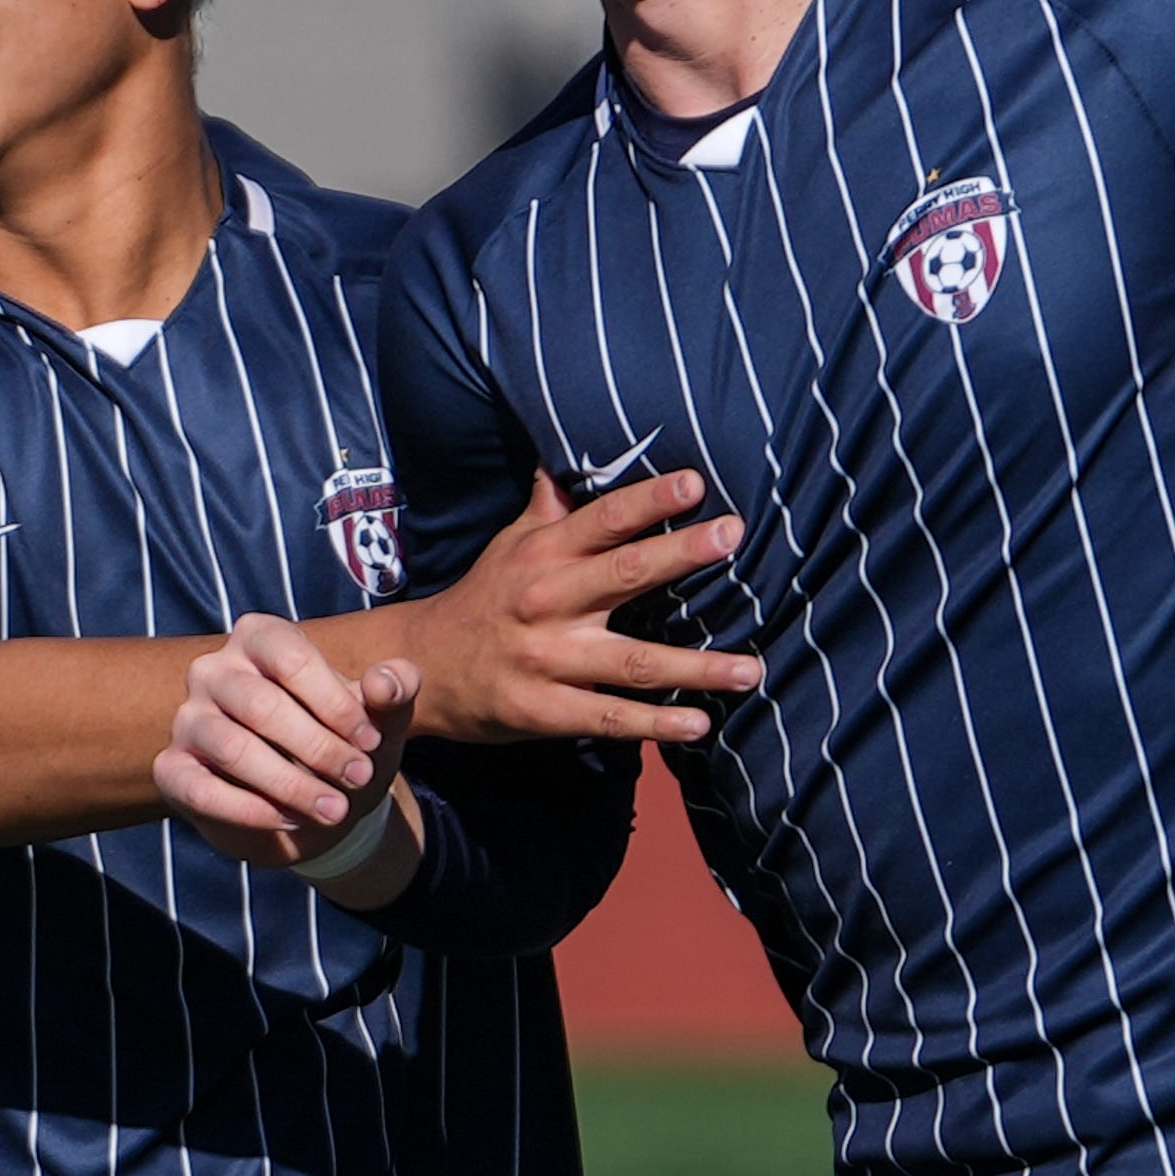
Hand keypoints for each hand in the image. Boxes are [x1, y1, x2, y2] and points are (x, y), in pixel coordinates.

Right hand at [159, 633, 416, 869]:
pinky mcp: (171, 769)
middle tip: (360, 779)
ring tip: (335, 810)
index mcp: (260, 637)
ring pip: (233, 749)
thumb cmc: (343, 741)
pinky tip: (291, 822)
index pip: (292, 659)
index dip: (336, 703)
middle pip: (262, 706)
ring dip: (291, 785)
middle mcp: (213, 670)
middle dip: (319, 749)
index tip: (371, 742)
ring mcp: (187, 719)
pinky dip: (250, 812)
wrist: (313, 802)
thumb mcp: (381, 717)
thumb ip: (397, 689)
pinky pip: (201, 790)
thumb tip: (384, 681)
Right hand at [401, 470, 760, 742]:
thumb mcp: (509, 543)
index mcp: (544, 555)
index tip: (695, 483)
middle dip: (681, 554)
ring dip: (697, 668)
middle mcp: (547, 601)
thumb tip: (566, 451)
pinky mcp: (544, 711)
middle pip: (624, 573)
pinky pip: (608, 718)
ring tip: (751, 669)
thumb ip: (548, 505)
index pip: (602, 519)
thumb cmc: (483, 598)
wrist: (423, 667)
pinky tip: (700, 722)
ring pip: (632, 661)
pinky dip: (655, 724)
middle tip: (732, 536)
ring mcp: (547, 659)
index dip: (648, 500)